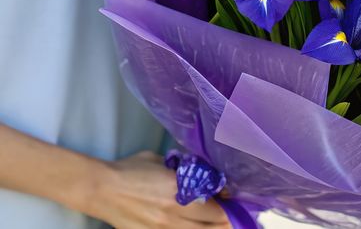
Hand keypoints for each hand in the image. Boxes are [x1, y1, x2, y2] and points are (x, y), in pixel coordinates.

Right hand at [86, 151, 229, 228]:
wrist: (103, 189)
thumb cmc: (132, 169)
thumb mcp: (161, 161)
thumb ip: (182, 169)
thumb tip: (200, 173)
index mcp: (180, 189)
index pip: (215, 204)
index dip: (228, 204)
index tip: (233, 200)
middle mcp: (175, 212)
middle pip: (213, 224)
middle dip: (227, 220)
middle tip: (234, 215)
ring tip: (222, 225)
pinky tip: (196, 228)